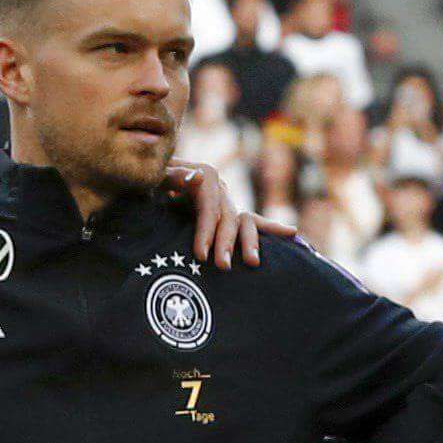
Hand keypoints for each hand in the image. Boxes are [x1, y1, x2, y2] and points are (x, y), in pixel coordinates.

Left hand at [157, 158, 273, 266]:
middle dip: (226, 243)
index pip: (210, 207)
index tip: (201, 254)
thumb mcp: (157, 175)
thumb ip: (174, 175)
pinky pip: (252, 221)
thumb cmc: (149, 178)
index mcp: (205, 176)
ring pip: (243, 222)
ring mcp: (226, 199)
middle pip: (229, 217)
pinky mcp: (228, 210)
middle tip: (223, 267)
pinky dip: (272, 227)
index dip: (207, 231)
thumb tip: (198, 176)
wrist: (150, 176)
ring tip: (253, 263)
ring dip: (248, 243)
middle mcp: (220, 187)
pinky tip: (293, 234)